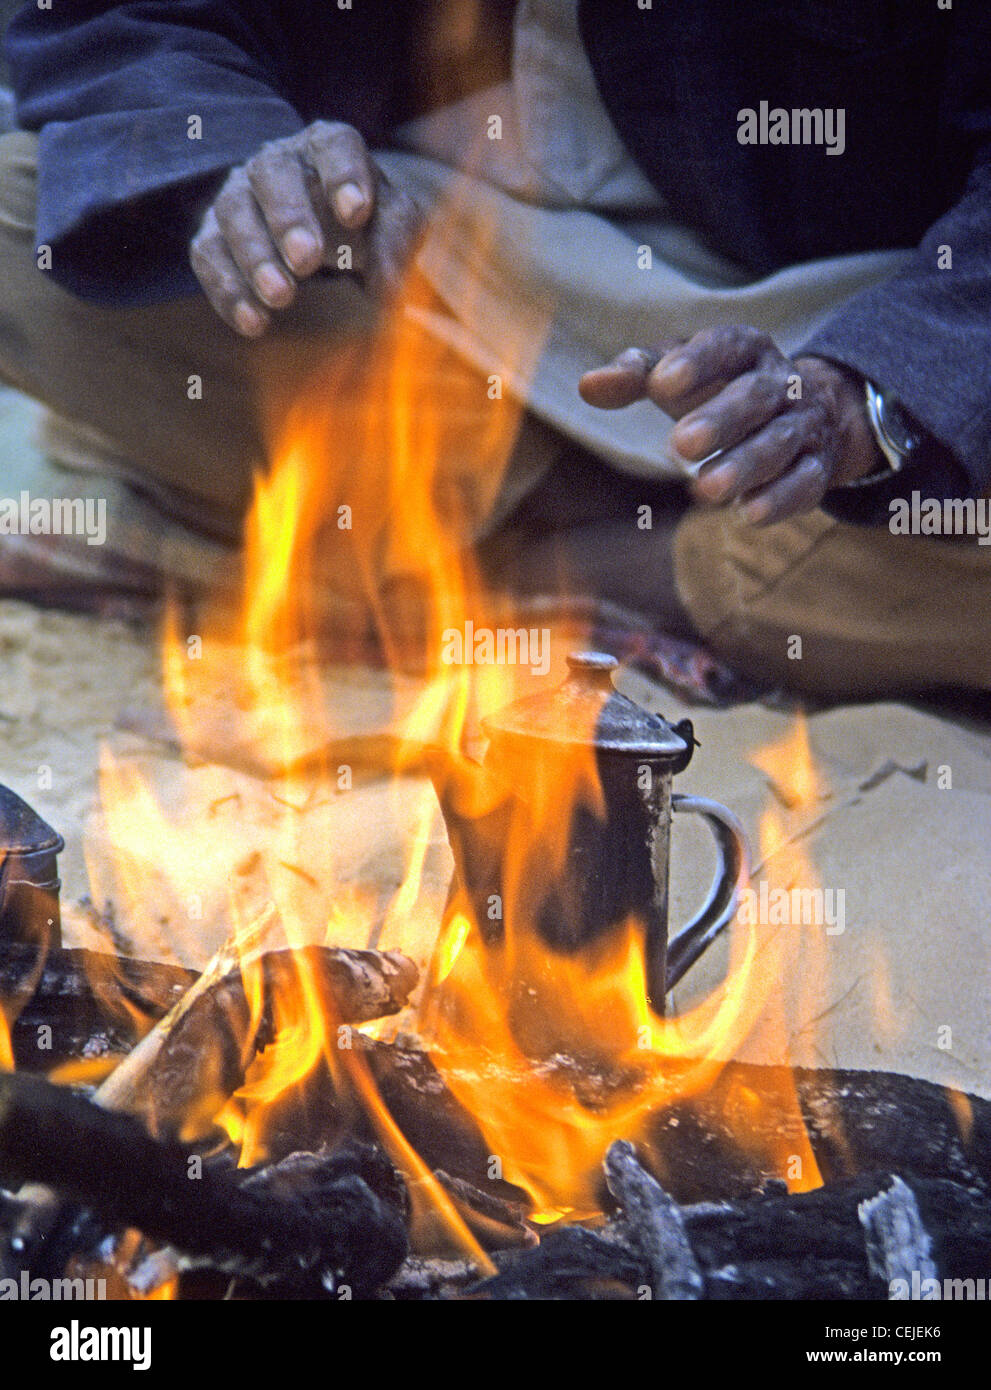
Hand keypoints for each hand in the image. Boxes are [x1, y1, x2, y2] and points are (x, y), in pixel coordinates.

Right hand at [189, 120, 421, 335]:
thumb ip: (395, 246)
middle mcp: (277, 163)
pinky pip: (209, 254)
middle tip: (307, 261)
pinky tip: (254, 323)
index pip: (334, 146)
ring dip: (254, 256)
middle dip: (288, 217)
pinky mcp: (214, 233)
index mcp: (328, 149)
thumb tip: (388, 291)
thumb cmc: (360, 221)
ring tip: (281, 297)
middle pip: (272, 173)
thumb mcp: (390, 225)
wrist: (324, 232)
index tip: (357, 212)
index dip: (344, 175)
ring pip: (233, 211)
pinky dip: (228, 290)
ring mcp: (240, 194)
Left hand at [579, 327, 881, 522]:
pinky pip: (805, 481)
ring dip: (744, 465)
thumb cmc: (720, 389)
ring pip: (779, 442)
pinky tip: (747, 515)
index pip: (725, 347)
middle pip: (754, 397)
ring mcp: (803, 424)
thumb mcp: (680, 376)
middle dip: (720, 419)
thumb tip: (587, 385)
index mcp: (745, 349)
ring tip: (704, 489)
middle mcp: (780, 383)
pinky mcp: (817, 467)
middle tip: (680, 444)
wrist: (807, 412)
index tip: (660, 384)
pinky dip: (780, 498)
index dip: (696, 363)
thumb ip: (636, 375)